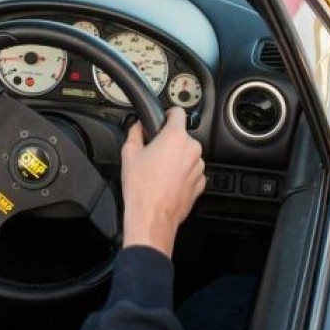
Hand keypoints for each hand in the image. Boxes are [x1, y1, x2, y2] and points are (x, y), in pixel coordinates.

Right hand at [120, 107, 205, 257]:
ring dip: (176, 158)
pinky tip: (167, 181)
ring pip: (188, 154)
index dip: (168, 113)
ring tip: (159, 170)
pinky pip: (192, 171)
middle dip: (169, 141)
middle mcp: (192, 149)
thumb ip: (135, 132)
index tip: (164, 118)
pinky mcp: (201, 182)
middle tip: (154, 152)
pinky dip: (182, 173)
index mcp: (175, 137)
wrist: (152, 217)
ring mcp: (198, 167)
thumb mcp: (129, 153)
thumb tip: (137, 126)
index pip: (178, 112)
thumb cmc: (142, 188)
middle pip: (182, 136)